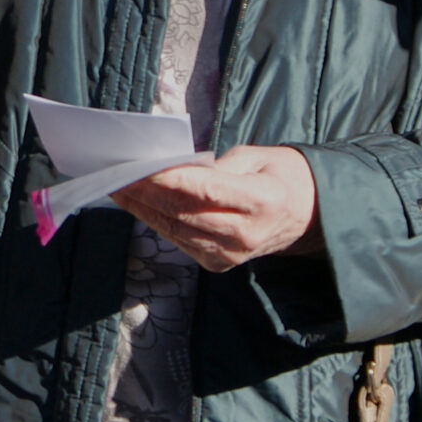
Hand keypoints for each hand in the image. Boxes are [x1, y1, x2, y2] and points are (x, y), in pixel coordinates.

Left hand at [112, 145, 320, 271]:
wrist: (307, 217)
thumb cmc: (280, 176)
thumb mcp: (256, 156)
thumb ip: (215, 165)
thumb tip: (170, 169)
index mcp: (261, 201)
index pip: (205, 191)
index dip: (167, 180)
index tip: (136, 166)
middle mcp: (244, 235)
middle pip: (182, 213)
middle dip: (143, 193)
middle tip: (113, 171)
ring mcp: (230, 255)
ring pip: (173, 230)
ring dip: (141, 208)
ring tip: (115, 185)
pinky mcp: (218, 265)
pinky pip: (178, 240)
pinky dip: (154, 220)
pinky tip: (136, 203)